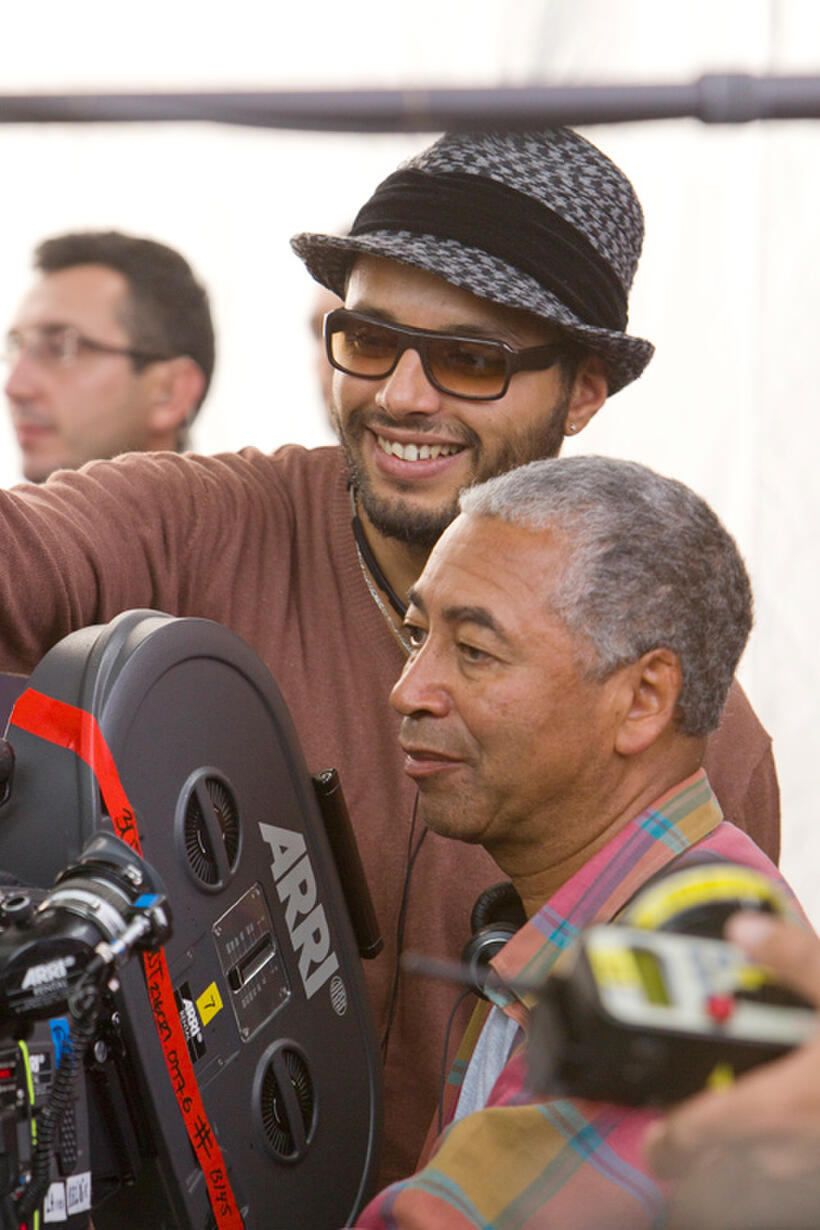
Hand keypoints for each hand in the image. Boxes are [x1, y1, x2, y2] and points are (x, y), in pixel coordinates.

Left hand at [645, 912, 819, 1227]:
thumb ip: (792, 957)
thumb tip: (745, 929)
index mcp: (782, 1104)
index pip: (698, 1134)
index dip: (667, 1144)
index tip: (654, 1143)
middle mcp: (798, 1151)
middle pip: (728, 1164)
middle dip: (709, 1145)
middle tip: (698, 1122)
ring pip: (769, 1176)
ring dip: (751, 1154)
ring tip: (747, 1124)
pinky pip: (804, 1180)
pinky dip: (791, 1160)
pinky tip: (802, 1125)